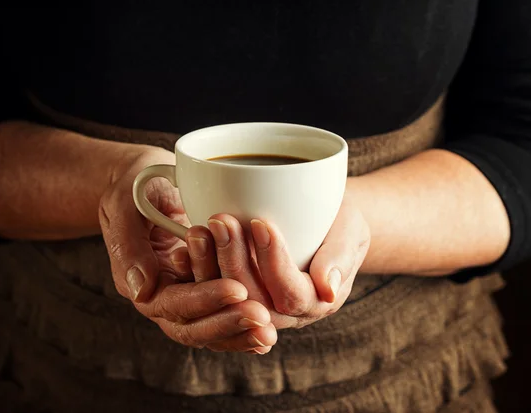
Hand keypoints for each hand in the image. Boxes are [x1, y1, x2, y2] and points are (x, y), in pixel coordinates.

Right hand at [98, 147, 276, 352]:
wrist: (153, 181)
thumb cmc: (138, 183)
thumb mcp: (124, 202)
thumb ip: (129, 244)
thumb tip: (141, 289)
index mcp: (141, 280)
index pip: (173, 303)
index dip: (204, 299)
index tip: (237, 289)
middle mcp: (164, 295)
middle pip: (193, 327)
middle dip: (227, 324)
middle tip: (261, 317)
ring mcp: (187, 294)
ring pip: (211, 329)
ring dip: (240, 332)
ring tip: (269, 330)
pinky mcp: (207, 286)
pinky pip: (224, 315)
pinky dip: (244, 326)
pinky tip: (268, 329)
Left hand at [182, 196, 370, 328]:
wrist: (324, 223)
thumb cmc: (339, 223)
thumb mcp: (350, 231)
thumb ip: (340, 257)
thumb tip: (328, 289)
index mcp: (316, 301)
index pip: (291, 292)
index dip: (273, 261)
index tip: (259, 223)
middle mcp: (284, 313)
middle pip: (253, 299)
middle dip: (233, 260)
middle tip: (221, 220)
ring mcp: (257, 306)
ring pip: (227, 301)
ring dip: (209, 267)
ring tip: (200, 230)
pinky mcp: (235, 295)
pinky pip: (211, 295)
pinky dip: (194, 275)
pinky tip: (183, 251)